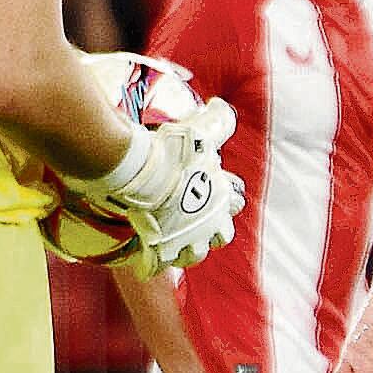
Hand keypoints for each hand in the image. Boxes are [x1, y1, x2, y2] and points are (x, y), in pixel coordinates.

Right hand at [65, 94, 242, 274]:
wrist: (137, 170)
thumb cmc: (172, 151)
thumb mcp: (202, 129)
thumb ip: (218, 120)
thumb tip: (222, 106)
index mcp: (222, 199)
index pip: (235, 203)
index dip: (226, 196)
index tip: (213, 188)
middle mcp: (209, 225)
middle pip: (222, 236)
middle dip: (213, 230)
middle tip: (198, 221)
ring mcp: (184, 241)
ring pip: (194, 255)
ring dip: (188, 248)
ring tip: (176, 240)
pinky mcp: (158, 251)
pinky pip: (157, 266)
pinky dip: (153, 263)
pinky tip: (148, 256)